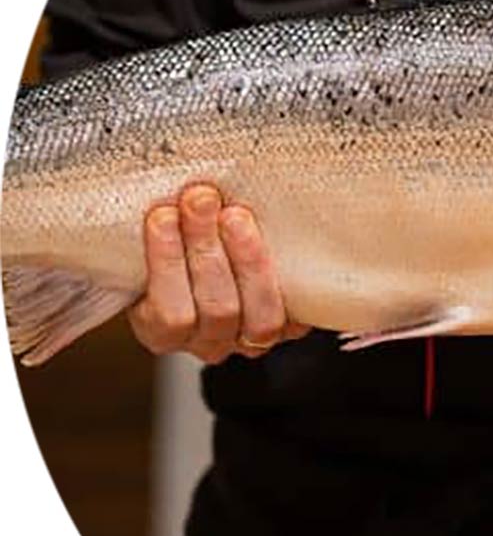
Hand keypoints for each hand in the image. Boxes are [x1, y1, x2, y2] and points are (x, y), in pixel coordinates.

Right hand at [129, 184, 310, 362]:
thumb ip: (155, 227)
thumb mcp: (150, 241)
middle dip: (206, 248)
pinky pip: (299, 312)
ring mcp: (251, 337)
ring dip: (248, 259)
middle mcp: (209, 342)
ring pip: (260, 317)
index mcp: (161, 332)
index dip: (166, 263)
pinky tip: (280, 239)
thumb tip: (157, 193)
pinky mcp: (290, 327)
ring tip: (236, 214)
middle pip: (217, 309)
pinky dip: (290, 277)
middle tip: (200, 199)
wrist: (213, 251)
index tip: (162, 214)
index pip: (168, 315)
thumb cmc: (175, 243)